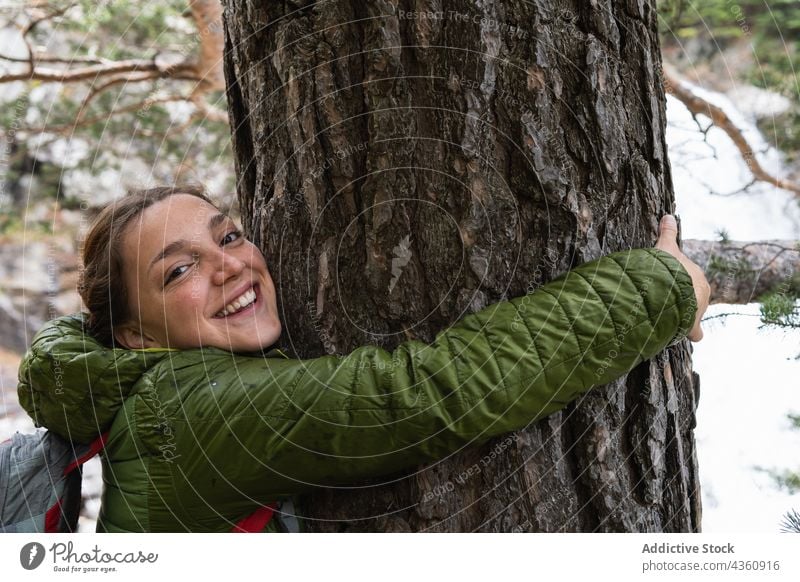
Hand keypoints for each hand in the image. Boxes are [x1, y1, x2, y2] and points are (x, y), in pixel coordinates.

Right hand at [654, 214, 709, 341]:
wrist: (673, 289)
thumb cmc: (669, 268)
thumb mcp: (666, 248)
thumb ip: (667, 233)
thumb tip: (668, 215)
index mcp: (697, 276)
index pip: (690, 280)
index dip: (677, 283)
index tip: (665, 286)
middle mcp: (703, 293)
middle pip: (693, 298)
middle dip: (681, 301)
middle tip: (663, 302)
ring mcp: (699, 311)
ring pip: (692, 314)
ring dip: (682, 317)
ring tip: (666, 317)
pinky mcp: (693, 327)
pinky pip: (695, 333)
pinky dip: (690, 334)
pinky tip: (681, 335)